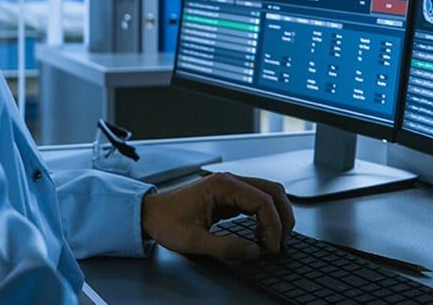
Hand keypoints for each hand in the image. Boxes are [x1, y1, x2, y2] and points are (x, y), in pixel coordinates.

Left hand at [140, 172, 294, 259]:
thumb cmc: (165, 221)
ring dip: (276, 216)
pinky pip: (256, 202)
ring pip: (267, 194)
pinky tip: (261, 234)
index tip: (272, 248)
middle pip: (272, 191)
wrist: (148, 214)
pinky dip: (265, 217)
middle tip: (283, 242)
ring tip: (274, 240)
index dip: (274, 226)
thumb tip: (254, 252)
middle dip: (283, 217)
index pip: (263, 201)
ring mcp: (230, 187)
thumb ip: (226, 248)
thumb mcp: (194, 241)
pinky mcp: (228, 196)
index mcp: (223, 185)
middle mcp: (230, 181)